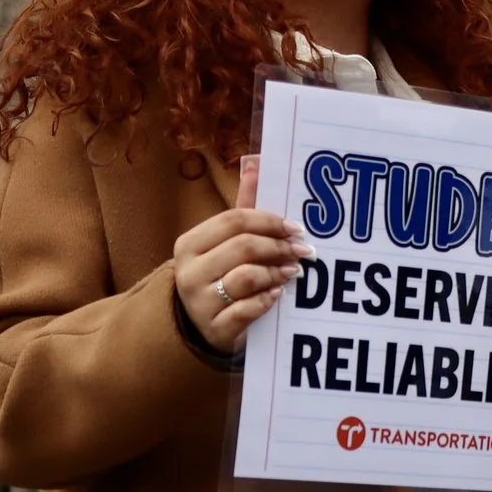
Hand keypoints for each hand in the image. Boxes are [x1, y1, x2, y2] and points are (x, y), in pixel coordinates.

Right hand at [172, 155, 313, 352]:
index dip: (270, 221)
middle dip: (279, 247)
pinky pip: (246, 310)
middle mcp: (188, 272)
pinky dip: (267, 300)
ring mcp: (199, 302)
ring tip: (292, 272)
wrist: (203, 325)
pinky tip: (278, 295)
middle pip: (243, 247)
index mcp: (190, 244)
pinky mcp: (215, 328)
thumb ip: (243, 206)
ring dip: (276, 273)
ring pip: (246, 277)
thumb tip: (256, 162)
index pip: (234, 220)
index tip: (296, 228)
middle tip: (303, 251)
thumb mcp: (227, 242)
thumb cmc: (222, 275)